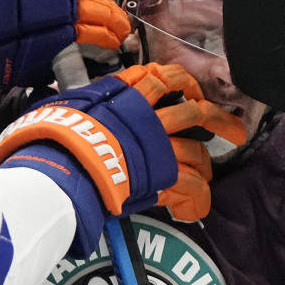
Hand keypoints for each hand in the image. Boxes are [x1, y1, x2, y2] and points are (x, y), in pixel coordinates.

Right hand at [0, 63, 245, 256]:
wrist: (63, 162)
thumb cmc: (53, 135)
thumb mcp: (60, 108)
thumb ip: (70, 107)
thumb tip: (55, 110)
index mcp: (123, 94)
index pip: (159, 77)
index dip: (179, 81)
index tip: (187, 88)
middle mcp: (147, 115)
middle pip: (193, 110)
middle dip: (217, 119)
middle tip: (231, 128)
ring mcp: (157, 145)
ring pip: (196, 150)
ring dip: (206, 163)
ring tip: (208, 175)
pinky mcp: (161, 175)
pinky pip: (190, 187)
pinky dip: (195, 198)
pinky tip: (193, 208)